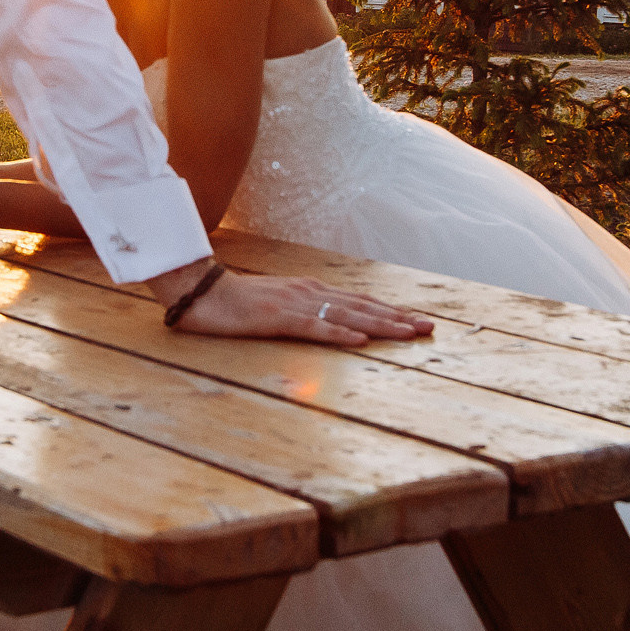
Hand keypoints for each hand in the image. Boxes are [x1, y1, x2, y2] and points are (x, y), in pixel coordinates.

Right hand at [151, 262, 432, 344]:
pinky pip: (313, 327)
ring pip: (347, 315)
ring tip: (408, 332)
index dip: (390, 311)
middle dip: (398, 317)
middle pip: (362, 306)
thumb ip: (302, 315)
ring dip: (380, 324)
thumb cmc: (235, 302)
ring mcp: (294, 304)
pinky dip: (338, 332)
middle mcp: (309, 293)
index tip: (417, 321)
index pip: (359, 302)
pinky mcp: (277, 318)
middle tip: (429, 327)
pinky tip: (359, 339)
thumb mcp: (275, 307)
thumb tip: (329, 327)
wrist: (199, 291)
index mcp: (310, 291)